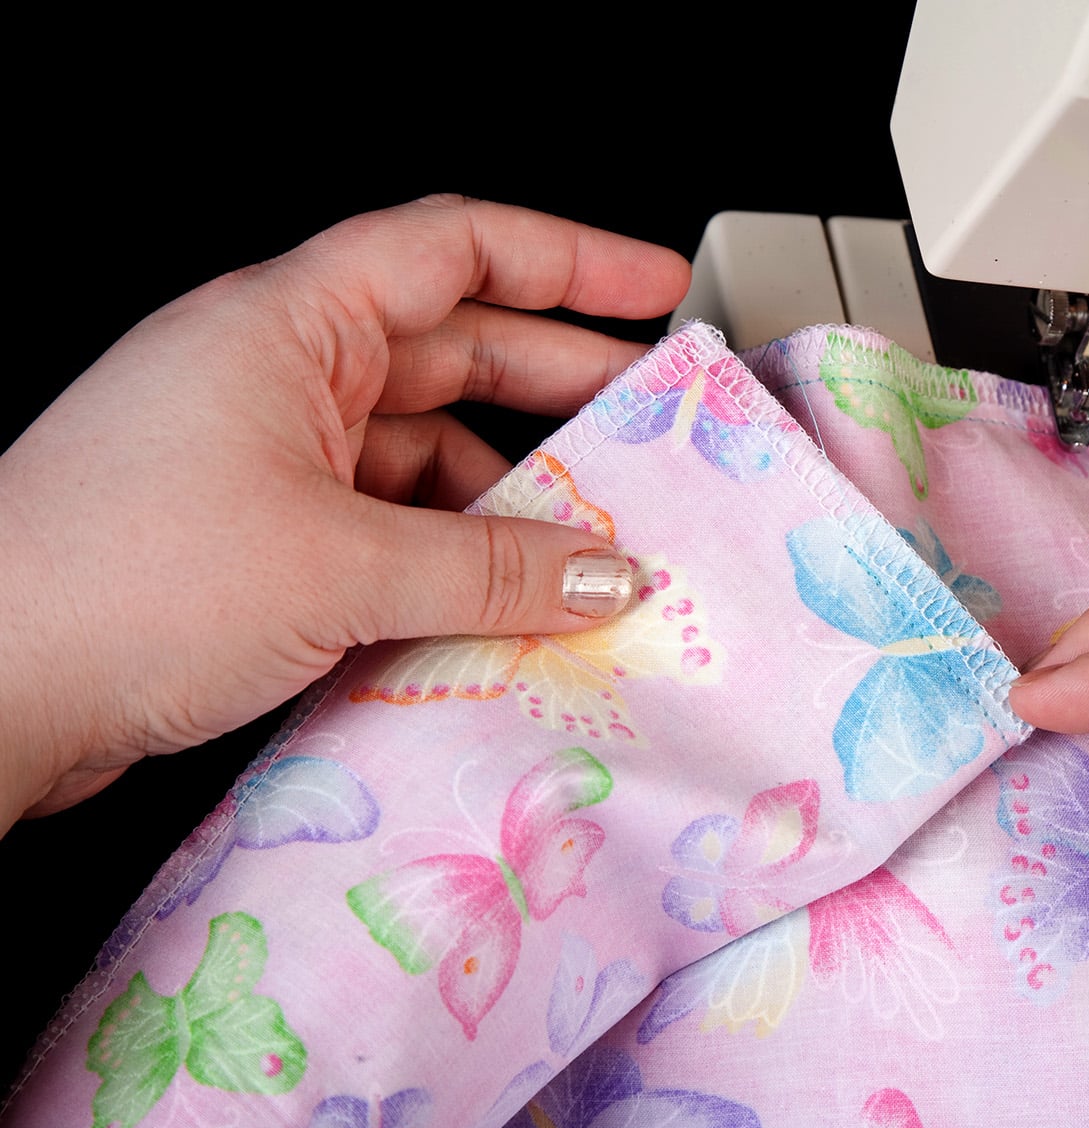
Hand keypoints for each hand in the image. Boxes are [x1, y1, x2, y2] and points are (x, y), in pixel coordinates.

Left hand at [0, 196, 689, 829]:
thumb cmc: (119, 582)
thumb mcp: (342, 564)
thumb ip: (495, 566)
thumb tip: (606, 574)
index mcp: (286, 325)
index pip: (452, 250)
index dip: (566, 258)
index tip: (651, 285)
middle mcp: (275, 375)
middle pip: (451, 349)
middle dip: (558, 384)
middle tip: (649, 423)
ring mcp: (260, 456)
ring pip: (422, 449)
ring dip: (506, 492)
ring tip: (588, 543)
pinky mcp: (252, 537)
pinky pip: (385, 522)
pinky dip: (450, 553)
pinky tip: (502, 598)